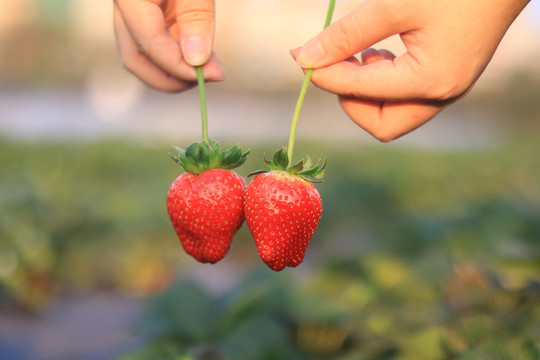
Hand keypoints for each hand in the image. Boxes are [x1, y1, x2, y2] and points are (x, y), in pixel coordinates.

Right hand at [113, 0, 224, 91]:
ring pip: (145, 55)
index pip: (150, 45)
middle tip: (209, 78)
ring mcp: (132, 12)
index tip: (216, 74)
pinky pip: (156, 43)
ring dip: (178, 69)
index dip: (182, 67)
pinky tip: (206, 56)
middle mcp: (123, 8)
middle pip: (136, 60)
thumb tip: (197, 60)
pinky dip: (180, 55)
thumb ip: (195, 17)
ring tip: (213, 66)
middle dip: (173, 79)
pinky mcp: (147, 12)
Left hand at [293, 0, 529, 141]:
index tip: (303, 56)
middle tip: (339, 64)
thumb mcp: (395, 5)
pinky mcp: (446, 79)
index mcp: (432, 82)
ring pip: (392, 115)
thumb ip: (347, 34)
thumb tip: (304, 58)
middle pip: (380, 124)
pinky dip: (383, 84)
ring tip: (365, 51)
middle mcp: (442, 96)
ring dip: (367, 91)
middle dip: (351, 98)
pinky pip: (405, 98)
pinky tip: (381, 52)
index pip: (362, 93)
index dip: (327, 75)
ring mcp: (447, 91)